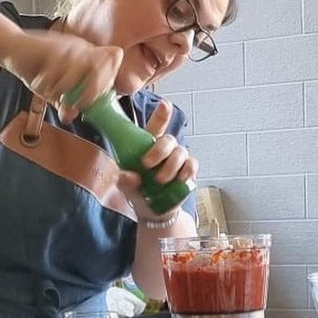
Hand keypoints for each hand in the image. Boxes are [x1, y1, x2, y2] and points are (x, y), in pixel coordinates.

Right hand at [3, 28, 121, 121]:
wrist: (12, 49)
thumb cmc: (36, 69)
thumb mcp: (54, 90)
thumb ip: (64, 103)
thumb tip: (70, 117)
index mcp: (88, 56)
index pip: (113, 59)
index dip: (108, 80)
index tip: (94, 100)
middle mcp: (82, 47)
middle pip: (102, 64)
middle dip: (91, 90)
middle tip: (77, 105)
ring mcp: (68, 45)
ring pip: (81, 68)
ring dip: (67, 88)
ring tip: (54, 95)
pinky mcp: (52, 46)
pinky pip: (58, 68)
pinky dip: (49, 82)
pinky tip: (41, 85)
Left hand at [119, 99, 197, 220]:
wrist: (155, 214)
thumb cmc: (140, 194)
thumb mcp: (127, 189)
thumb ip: (126, 182)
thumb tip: (130, 176)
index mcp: (147, 147)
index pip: (155, 127)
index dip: (161, 115)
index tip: (165, 104)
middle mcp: (164, 150)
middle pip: (168, 139)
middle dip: (159, 150)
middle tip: (147, 164)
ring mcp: (178, 161)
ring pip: (181, 152)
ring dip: (170, 165)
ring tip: (160, 180)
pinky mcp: (188, 173)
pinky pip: (192, 165)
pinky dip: (186, 171)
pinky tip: (179, 179)